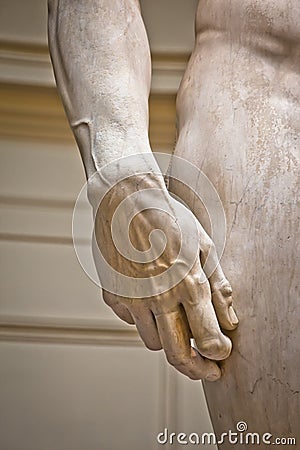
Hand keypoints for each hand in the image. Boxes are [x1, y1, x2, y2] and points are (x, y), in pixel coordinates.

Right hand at [89, 169, 237, 380]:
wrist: (125, 200)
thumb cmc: (170, 219)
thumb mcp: (203, 246)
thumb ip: (218, 287)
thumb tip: (230, 322)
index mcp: (187, 283)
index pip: (208, 339)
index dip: (219, 353)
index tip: (223, 354)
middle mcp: (158, 296)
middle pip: (177, 355)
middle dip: (197, 369)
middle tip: (208, 370)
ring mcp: (131, 298)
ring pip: (152, 342)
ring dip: (167, 338)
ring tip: (174, 321)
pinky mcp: (112, 295)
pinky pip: (130, 321)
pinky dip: (142, 318)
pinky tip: (148, 297)